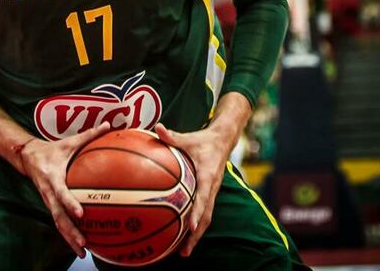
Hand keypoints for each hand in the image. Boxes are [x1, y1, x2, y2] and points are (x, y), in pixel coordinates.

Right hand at [18, 123, 109, 258]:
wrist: (28, 157)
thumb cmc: (52, 150)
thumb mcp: (68, 142)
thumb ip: (88, 135)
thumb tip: (109, 125)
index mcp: (52, 177)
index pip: (61, 192)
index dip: (69, 203)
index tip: (81, 213)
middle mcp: (48, 192)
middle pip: (58, 215)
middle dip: (70, 230)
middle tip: (84, 242)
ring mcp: (48, 200)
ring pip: (57, 222)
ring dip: (68, 237)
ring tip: (82, 251)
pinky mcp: (49, 205)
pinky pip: (58, 222)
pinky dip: (67, 235)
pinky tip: (78, 246)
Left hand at [154, 122, 229, 256]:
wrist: (222, 141)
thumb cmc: (202, 140)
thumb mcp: (188, 137)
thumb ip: (172, 136)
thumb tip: (157, 127)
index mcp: (208, 176)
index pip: (203, 197)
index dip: (197, 212)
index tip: (191, 226)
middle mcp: (212, 188)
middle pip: (206, 217)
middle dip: (196, 236)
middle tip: (184, 252)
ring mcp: (212, 193)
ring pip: (206, 219)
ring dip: (196, 236)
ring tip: (183, 252)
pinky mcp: (209, 195)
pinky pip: (203, 213)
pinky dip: (195, 227)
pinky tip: (182, 236)